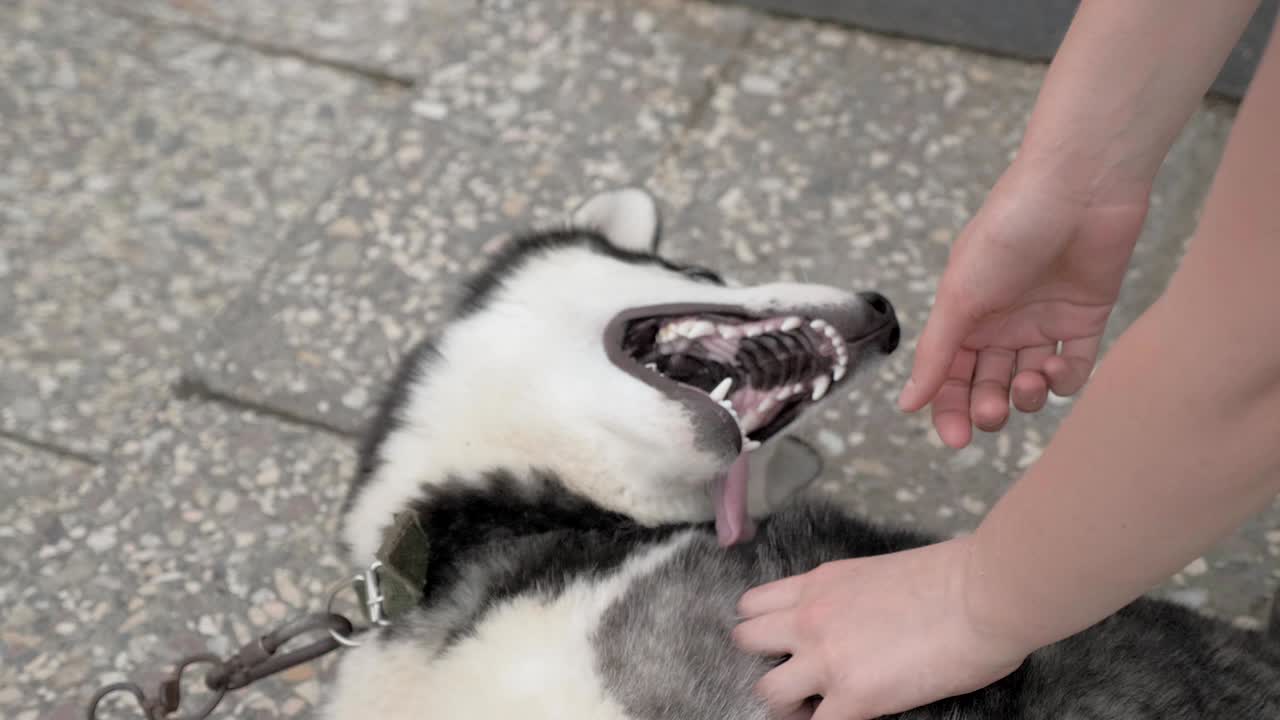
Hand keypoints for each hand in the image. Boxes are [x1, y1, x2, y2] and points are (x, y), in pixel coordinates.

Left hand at [733, 539, 1028, 719]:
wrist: (983, 594)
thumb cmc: (953, 577)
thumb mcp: (876, 574)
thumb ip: (849, 599)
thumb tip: (856, 624)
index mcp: (818, 584)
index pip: (753, 605)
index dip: (763, 630)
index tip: (785, 645)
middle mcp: (810, 617)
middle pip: (745, 643)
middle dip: (766, 663)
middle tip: (798, 680)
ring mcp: (826, 659)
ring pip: (767, 692)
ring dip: (788, 704)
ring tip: (819, 708)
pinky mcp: (853, 697)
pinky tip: (851, 719)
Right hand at [897, 162, 1149, 446]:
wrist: (1079, 188)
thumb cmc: (1007, 231)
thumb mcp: (961, 296)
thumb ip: (937, 353)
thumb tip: (907, 404)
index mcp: (964, 314)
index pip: (949, 376)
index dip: (949, 409)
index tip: (956, 440)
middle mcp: (1001, 322)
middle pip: (988, 383)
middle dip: (987, 405)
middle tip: (992, 412)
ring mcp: (1043, 322)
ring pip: (1029, 381)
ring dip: (1026, 394)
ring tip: (1029, 384)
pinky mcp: (1085, 319)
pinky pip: (1074, 367)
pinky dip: (1066, 379)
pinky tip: (1056, 368)